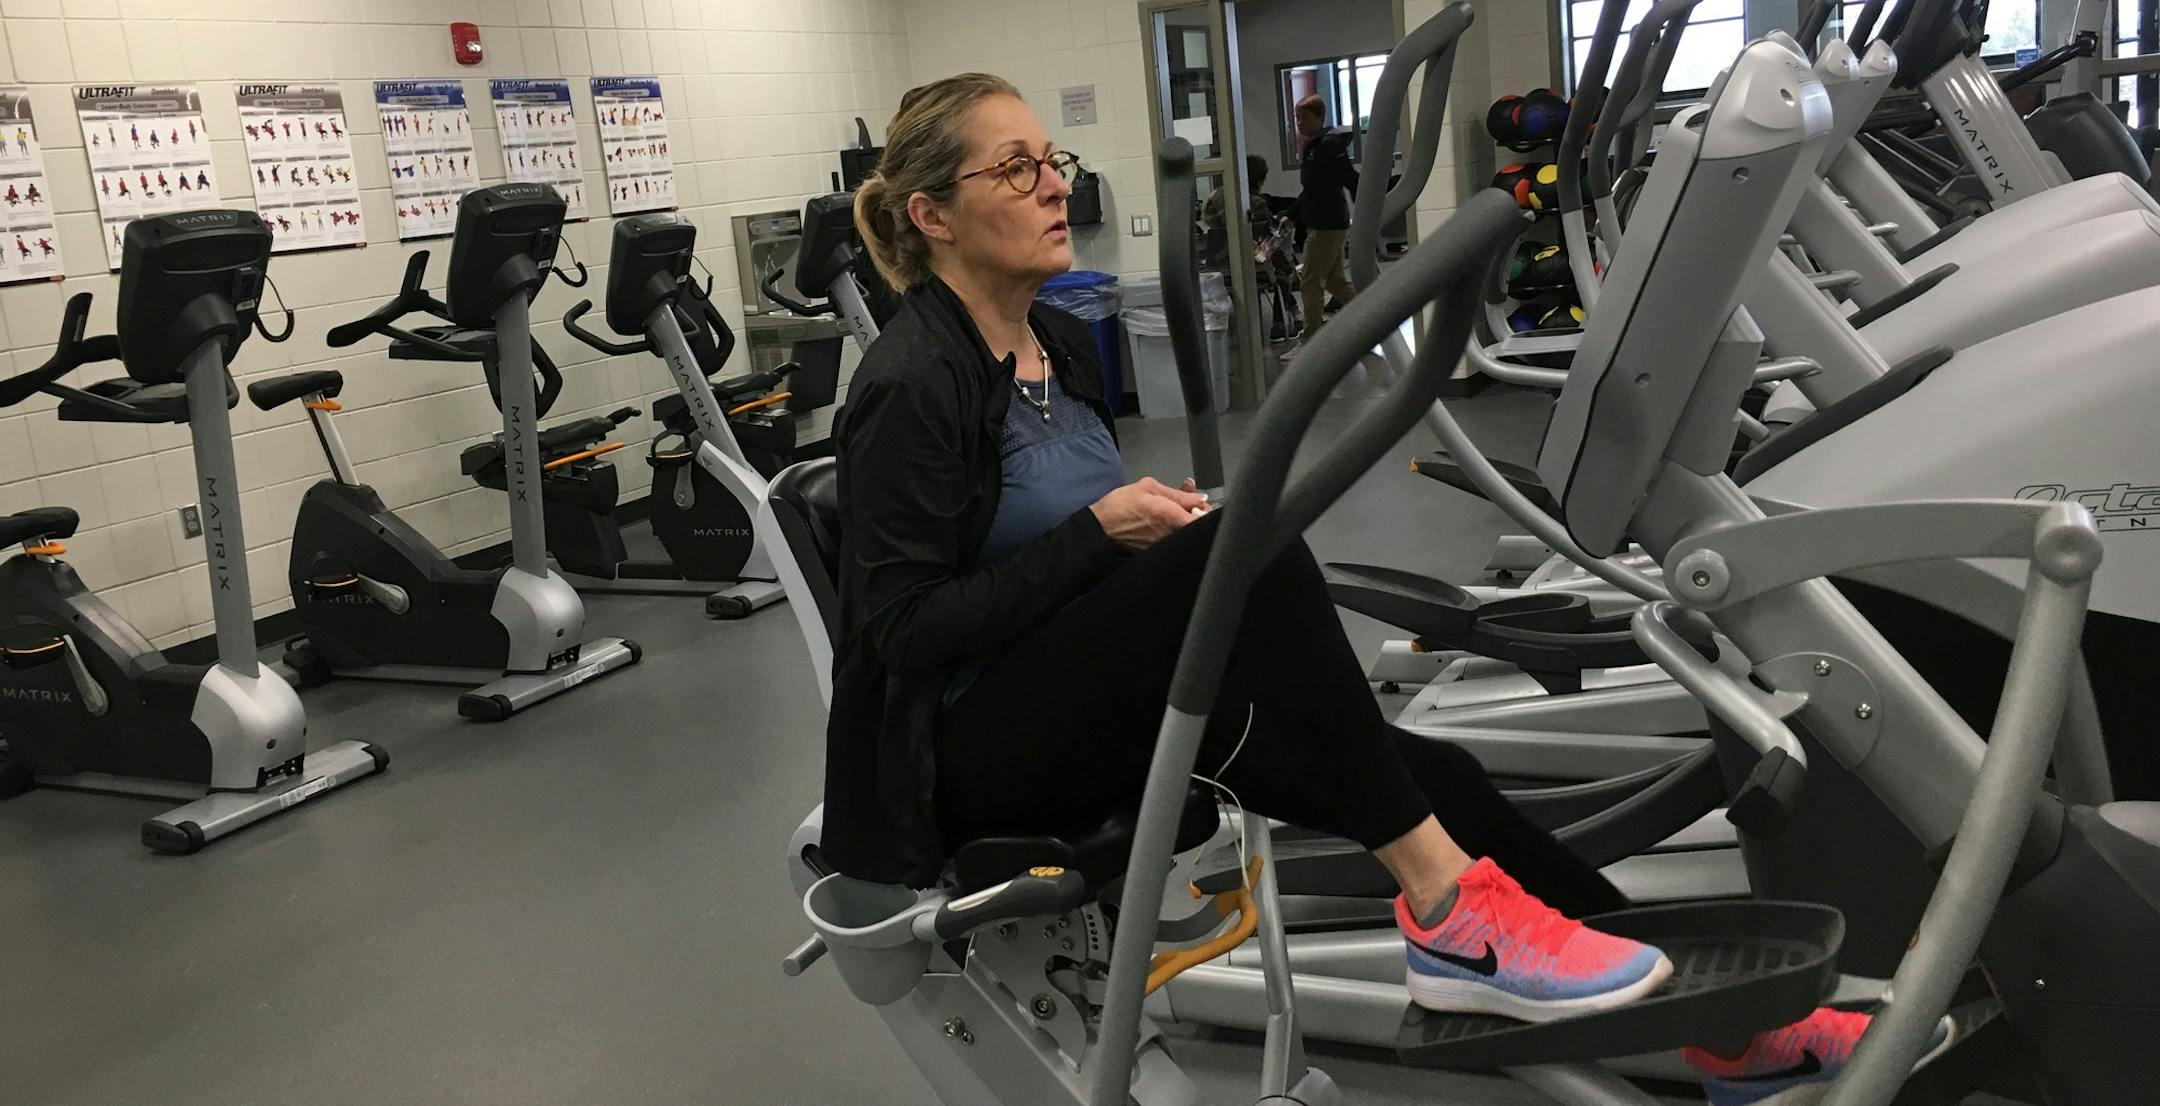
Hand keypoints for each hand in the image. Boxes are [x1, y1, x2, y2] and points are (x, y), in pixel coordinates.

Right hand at [1090, 477, 1211, 551]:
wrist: (1100, 529)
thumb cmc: (1121, 506)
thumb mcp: (1148, 488)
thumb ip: (1178, 493)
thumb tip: (1200, 496)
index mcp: (1171, 516)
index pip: (1204, 518)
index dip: (1207, 510)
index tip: (1200, 502)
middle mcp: (1172, 534)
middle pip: (1197, 527)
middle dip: (1197, 512)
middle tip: (1188, 501)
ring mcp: (1167, 545)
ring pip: (1186, 532)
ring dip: (1185, 519)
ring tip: (1173, 508)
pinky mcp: (1161, 551)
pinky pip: (1175, 538)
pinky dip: (1175, 528)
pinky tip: (1166, 519)